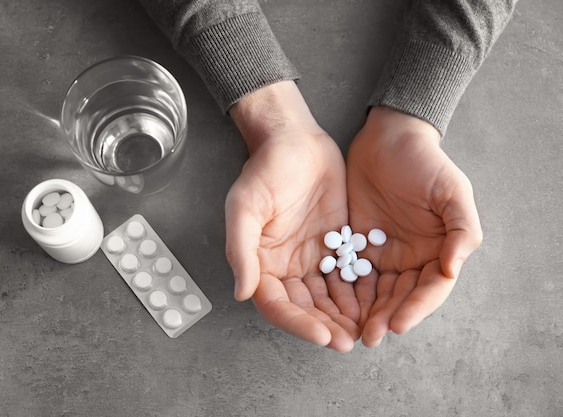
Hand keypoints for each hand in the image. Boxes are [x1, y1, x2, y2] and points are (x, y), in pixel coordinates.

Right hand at [225, 81, 358, 351]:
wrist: (295, 141)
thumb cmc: (265, 170)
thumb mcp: (244, 207)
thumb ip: (241, 250)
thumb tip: (242, 292)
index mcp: (262, 263)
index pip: (278, 304)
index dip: (298, 323)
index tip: (322, 334)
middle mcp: (286, 267)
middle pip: (305, 308)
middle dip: (326, 326)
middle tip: (349, 341)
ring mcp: (312, 258)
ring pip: (328, 297)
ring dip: (344, 316)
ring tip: (366, 330)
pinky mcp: (335, 245)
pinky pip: (347, 275)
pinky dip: (359, 292)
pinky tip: (375, 303)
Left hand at [346, 107, 482, 346]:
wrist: (388, 139)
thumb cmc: (425, 163)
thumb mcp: (452, 191)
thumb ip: (461, 230)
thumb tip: (453, 270)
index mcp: (438, 251)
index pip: (429, 289)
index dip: (415, 309)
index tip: (397, 325)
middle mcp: (411, 258)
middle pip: (400, 297)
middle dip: (385, 317)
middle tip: (368, 336)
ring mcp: (383, 253)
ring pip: (374, 291)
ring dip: (364, 312)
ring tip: (349, 329)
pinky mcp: (356, 244)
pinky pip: (350, 272)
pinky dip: (344, 290)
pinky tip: (332, 303)